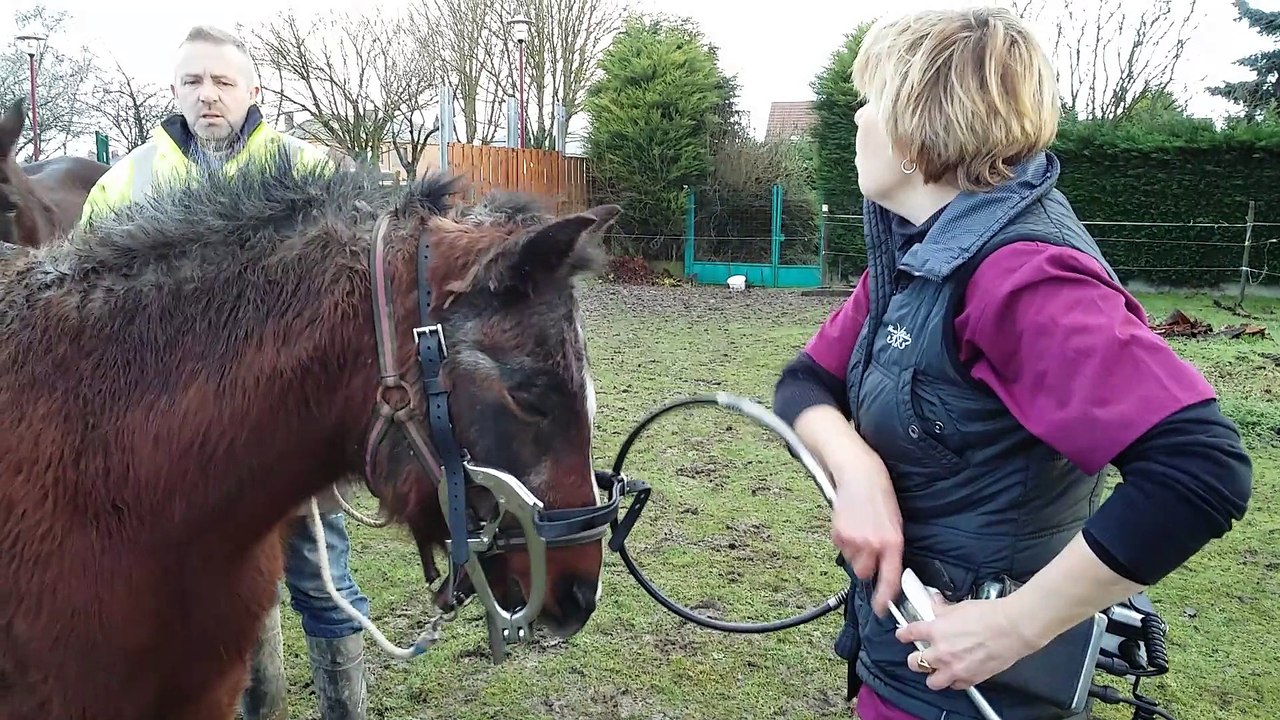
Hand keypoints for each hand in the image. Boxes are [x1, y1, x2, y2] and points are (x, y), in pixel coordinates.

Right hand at [830, 453, 902, 616]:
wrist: (859, 472)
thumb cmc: (880, 494)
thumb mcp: (894, 521)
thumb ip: (891, 546)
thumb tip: (886, 566)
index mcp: (893, 542)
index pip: (890, 578)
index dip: (885, 597)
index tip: (881, 607)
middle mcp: (874, 544)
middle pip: (864, 572)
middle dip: (864, 564)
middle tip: (867, 546)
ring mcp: (854, 540)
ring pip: (851, 560)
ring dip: (854, 550)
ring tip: (859, 528)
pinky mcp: (839, 533)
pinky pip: (840, 546)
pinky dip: (844, 539)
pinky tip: (849, 522)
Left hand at [896, 594, 1041, 690]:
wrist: (1012, 628)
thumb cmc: (989, 614)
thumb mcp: (960, 606)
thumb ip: (943, 609)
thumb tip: (935, 603)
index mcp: (935, 630)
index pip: (910, 633)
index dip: (903, 634)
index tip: (902, 635)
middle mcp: (940, 652)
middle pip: (914, 662)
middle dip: (915, 659)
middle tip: (920, 655)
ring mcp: (954, 668)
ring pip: (931, 681)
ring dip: (932, 675)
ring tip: (936, 670)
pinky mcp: (969, 679)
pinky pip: (955, 686)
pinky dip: (954, 681)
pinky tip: (957, 674)